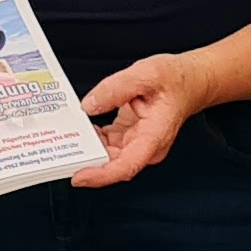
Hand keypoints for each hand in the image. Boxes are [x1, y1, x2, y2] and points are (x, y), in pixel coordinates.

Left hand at [73, 51, 203, 185]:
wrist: (190, 81)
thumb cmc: (174, 80)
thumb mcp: (146, 73)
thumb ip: (115, 88)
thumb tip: (89, 105)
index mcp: (154, 136)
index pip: (126, 166)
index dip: (101, 175)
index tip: (78, 176)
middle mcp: (145, 146)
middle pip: (112, 164)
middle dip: (86, 160)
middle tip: (60, 149)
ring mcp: (137, 143)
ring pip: (107, 155)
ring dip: (87, 148)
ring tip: (67, 134)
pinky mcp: (129, 137)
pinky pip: (106, 144)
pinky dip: (92, 138)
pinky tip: (81, 127)